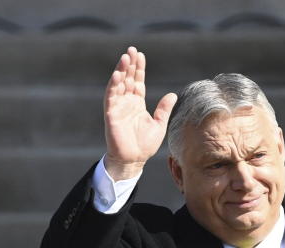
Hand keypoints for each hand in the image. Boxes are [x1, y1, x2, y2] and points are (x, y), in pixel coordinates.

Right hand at [103, 46, 177, 180]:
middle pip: (127, 79)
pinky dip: (114, 86)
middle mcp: (127, 102)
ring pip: (118, 84)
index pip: (137, 81)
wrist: (134, 160)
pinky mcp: (111, 114)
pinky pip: (111, 97)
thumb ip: (164, 109)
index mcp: (137, 103)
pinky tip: (117, 75)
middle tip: (131, 50)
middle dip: (129, 64)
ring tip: (125, 58)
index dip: (139, 69)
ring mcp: (118, 107)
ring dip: (121, 71)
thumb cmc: (145, 145)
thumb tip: (172, 94)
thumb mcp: (159, 124)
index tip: (141, 55)